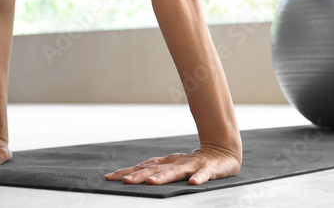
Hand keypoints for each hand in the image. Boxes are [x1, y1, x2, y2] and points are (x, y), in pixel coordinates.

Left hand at [104, 142, 240, 185]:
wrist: (223, 151)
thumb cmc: (194, 162)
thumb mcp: (173, 166)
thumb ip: (155, 170)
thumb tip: (130, 175)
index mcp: (168, 162)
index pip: (144, 166)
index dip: (127, 172)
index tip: (110, 178)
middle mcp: (177, 162)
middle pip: (156, 169)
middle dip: (140, 175)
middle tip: (125, 181)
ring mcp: (193, 165)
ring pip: (177, 171)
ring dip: (164, 177)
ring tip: (152, 182)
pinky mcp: (209, 169)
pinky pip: (204, 174)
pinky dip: (199, 178)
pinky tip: (193, 183)